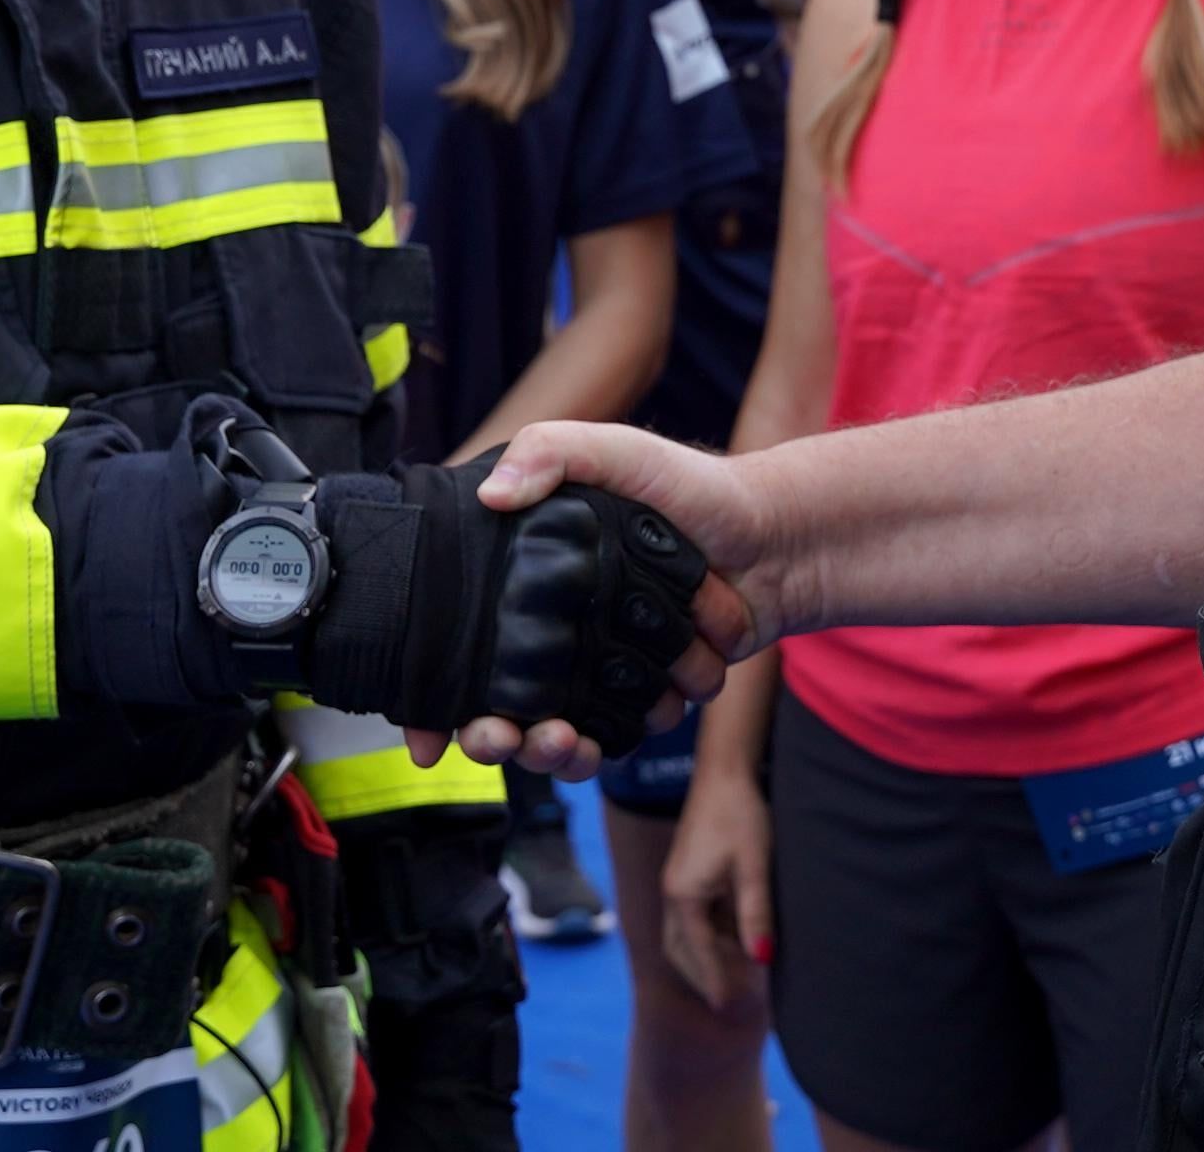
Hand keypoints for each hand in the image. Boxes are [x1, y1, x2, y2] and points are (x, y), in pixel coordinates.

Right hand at [404, 422, 762, 777]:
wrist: (778, 539)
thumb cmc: (694, 487)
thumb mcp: (621, 452)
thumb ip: (554, 452)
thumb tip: (490, 493)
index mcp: (529, 576)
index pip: (459, 641)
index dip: (432, 696)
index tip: (425, 733)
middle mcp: (555, 628)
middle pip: (498, 704)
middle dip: (489, 737)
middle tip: (495, 738)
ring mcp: (599, 667)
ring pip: (555, 733)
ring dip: (550, 752)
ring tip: (558, 740)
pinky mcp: (642, 694)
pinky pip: (618, 736)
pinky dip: (616, 739)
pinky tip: (620, 727)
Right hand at [658, 762, 775, 1016]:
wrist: (726, 770)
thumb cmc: (742, 815)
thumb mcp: (755, 867)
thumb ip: (756, 915)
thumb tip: (762, 960)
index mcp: (684, 895)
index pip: (698, 953)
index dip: (715, 983)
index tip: (728, 1009)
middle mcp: (673, 892)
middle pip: (681, 950)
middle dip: (703, 977)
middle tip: (729, 1003)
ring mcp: (678, 882)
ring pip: (685, 936)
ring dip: (707, 958)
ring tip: (738, 977)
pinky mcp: (688, 873)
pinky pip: (694, 918)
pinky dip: (711, 937)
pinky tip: (739, 940)